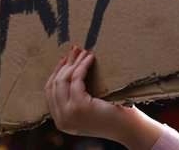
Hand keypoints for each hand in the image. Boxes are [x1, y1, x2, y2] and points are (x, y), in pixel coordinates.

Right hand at [44, 45, 164, 149]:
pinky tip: (90, 58)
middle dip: (65, 64)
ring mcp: (68, 114)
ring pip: (63, 80)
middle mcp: (61, 120)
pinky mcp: (79, 107)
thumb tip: (67, 66)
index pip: (49, 92)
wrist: (128, 128)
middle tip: (74, 49)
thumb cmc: (112, 115)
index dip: (56, 73)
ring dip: (74, 63)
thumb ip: (73, 95)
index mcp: (61, 121)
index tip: (65, 60)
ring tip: (83, 51)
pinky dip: (82, 66)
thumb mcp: (86, 107)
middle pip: (54, 84)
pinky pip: (76, 79)